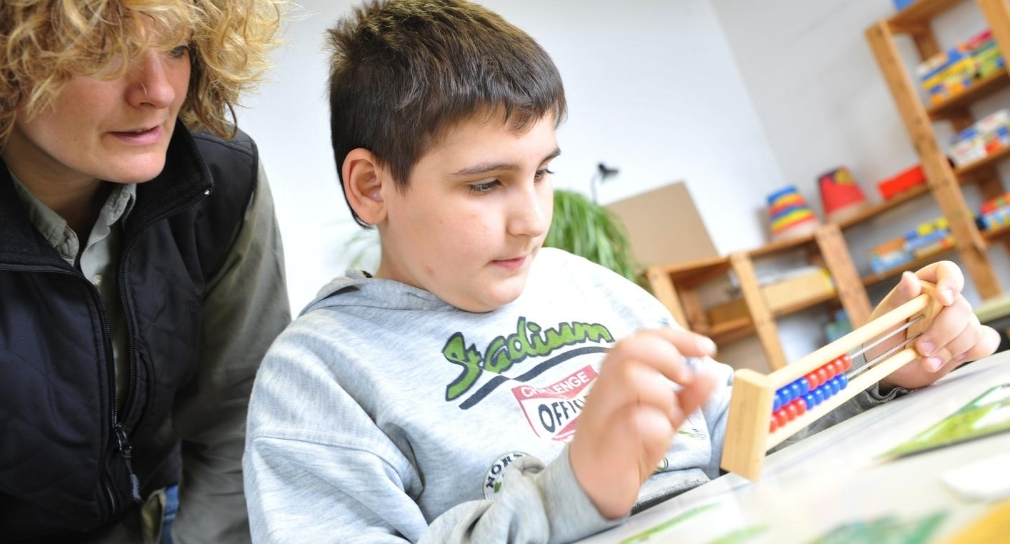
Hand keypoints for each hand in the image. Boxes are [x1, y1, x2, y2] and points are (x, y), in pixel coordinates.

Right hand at [568, 328, 716, 518]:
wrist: (592, 490)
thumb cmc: (625, 448)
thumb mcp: (661, 417)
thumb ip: (684, 397)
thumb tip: (710, 374)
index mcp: (613, 378)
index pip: (639, 339)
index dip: (675, 338)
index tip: (706, 348)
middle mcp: (602, 390)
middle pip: (628, 349)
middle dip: (668, 356)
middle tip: (685, 380)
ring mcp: (601, 415)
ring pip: (629, 378)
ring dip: (663, 392)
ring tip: (670, 414)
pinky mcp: (606, 444)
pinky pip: (634, 421)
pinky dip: (658, 425)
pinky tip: (661, 436)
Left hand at [869, 261, 999, 391]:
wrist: (889, 368)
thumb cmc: (883, 338)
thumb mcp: (884, 318)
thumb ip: (899, 298)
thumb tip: (909, 278)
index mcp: (925, 287)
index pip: (947, 271)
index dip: (950, 282)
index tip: (944, 298)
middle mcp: (946, 302)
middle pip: (961, 309)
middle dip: (942, 332)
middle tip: (921, 349)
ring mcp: (960, 323)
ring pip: (972, 330)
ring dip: (949, 350)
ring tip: (925, 361)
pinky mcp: (969, 344)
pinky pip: (984, 344)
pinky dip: (970, 354)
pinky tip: (945, 360)